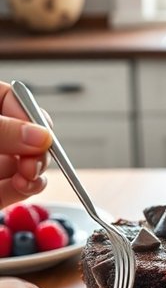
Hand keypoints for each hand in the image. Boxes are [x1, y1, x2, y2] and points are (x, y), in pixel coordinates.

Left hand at [0, 82, 52, 207]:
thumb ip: (2, 130)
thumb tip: (41, 136)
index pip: (13, 98)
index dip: (29, 112)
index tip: (36, 131)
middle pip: (27, 133)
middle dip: (38, 146)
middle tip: (34, 159)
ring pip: (28, 162)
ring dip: (37, 169)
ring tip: (29, 176)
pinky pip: (20, 188)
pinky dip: (29, 189)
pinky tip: (26, 186)